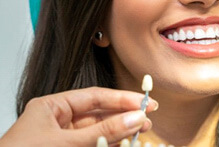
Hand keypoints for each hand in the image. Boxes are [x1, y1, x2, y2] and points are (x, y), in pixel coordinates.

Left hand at [0, 87, 157, 146]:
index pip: (94, 97)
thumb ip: (103, 132)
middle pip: (99, 113)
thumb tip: (135, 118)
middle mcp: (58, 121)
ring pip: (99, 132)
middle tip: (147, 118)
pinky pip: (94, 145)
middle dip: (124, 115)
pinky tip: (125, 143)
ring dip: (120, 132)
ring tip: (142, 132)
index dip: (121, 98)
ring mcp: (63, 140)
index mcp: (51, 108)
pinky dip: (110, 145)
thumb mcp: (66, 144)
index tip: (144, 102)